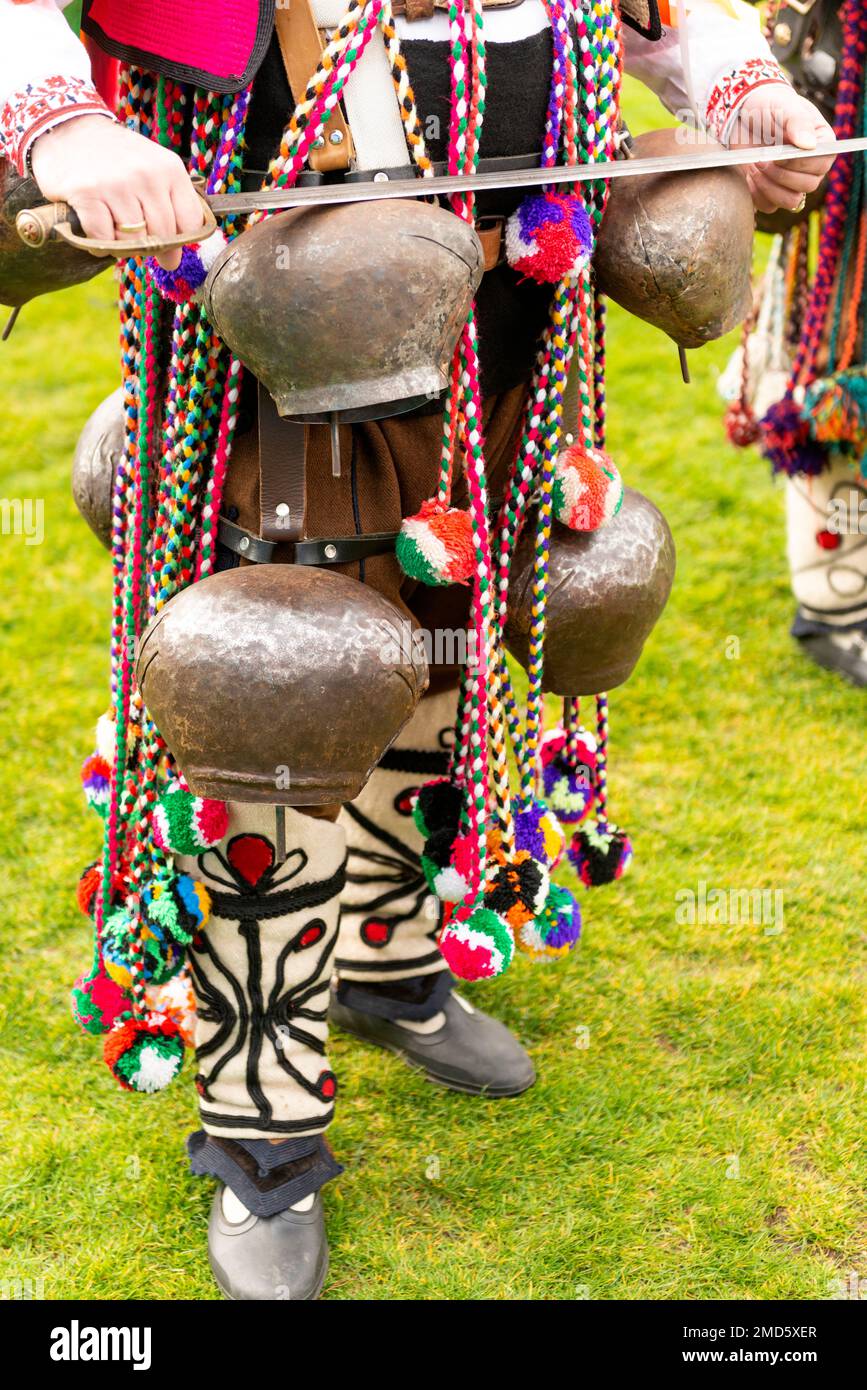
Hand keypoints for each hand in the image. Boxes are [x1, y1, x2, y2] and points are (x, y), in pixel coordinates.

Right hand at [29, 114, 205, 269]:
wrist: (70, 128)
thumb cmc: (116, 157)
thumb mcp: (154, 169)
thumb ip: (171, 205)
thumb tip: (174, 259)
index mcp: (170, 169)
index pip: (190, 223)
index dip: (180, 241)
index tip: (167, 244)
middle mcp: (146, 175)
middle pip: (163, 237)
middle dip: (150, 247)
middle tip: (135, 239)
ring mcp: (116, 184)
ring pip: (134, 242)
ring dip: (123, 247)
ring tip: (114, 231)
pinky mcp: (86, 194)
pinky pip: (103, 240)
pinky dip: (99, 245)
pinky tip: (96, 234)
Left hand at [728, 84, 835, 214]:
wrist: (742, 115)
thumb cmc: (768, 106)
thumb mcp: (782, 107)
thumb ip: (797, 122)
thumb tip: (809, 145)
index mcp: (821, 143)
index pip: (823, 163)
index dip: (800, 163)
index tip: (779, 155)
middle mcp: (811, 166)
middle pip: (807, 186)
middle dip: (780, 175)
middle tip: (761, 158)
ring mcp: (793, 181)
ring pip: (791, 201)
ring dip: (769, 186)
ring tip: (755, 164)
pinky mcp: (772, 191)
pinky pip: (769, 206)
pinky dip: (757, 193)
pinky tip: (751, 174)